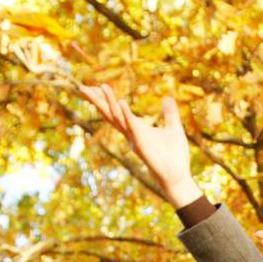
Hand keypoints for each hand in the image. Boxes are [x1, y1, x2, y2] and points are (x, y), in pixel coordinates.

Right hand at [78, 84, 200, 206]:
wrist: (179, 175)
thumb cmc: (175, 156)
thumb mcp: (174, 129)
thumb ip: (170, 114)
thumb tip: (168, 98)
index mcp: (137, 129)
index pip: (117, 112)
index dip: (107, 100)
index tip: (97, 86)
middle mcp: (132, 134)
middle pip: (111, 114)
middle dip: (98, 101)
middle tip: (83, 87)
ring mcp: (135, 140)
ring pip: (118, 119)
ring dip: (111, 103)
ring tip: (103, 87)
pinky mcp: (142, 147)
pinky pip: (133, 129)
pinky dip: (127, 115)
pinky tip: (122, 102)